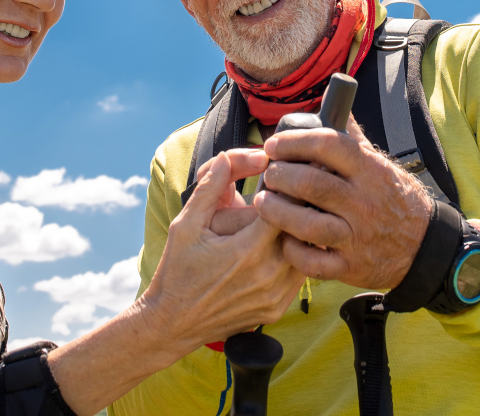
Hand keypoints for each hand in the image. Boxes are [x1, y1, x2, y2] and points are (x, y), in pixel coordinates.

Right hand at [138, 150, 302, 354]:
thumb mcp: (185, 224)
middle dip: (298, 209)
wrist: (173, 322)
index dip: (287, 190)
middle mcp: (268, 276)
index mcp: (247, 251)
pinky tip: (279, 247)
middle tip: (296, 192)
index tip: (283, 178)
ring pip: (306, 254)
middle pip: (302, 230)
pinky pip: (298, 277)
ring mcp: (275, 296)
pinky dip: (294, 259)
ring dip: (299, 234)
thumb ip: (209, 188)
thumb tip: (226, 157)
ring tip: (290, 217)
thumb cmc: (177, 271)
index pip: (287, 209)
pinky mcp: (277, 309)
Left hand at [253, 114, 431, 290]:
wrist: (427, 248)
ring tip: (264, 202)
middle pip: (310, 183)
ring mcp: (357, 237)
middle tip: (269, 173)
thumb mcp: (382, 165)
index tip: (273, 145)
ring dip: (276, 211)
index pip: (328, 144)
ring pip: (306, 224)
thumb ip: (354, 138)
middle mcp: (364, 203)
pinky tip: (284, 238)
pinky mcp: (350, 267)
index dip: (294, 141)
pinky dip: (292, 250)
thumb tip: (334, 106)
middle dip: (280, 175)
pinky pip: (311, 261)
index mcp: (370, 171)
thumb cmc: (397, 200)